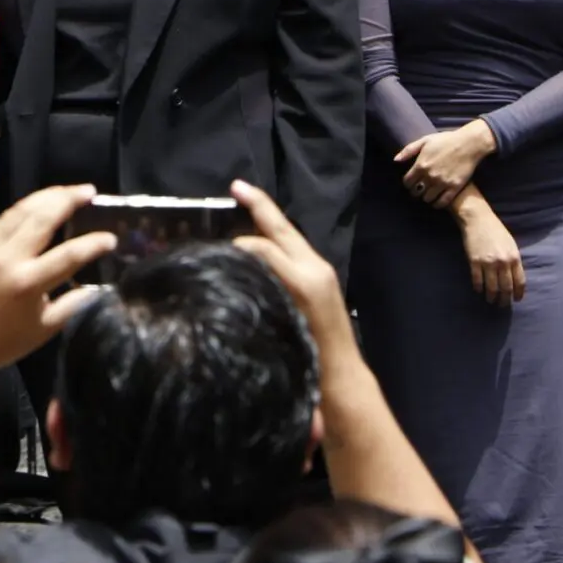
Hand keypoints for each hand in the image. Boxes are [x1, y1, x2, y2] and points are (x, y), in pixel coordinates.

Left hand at [0, 183, 113, 377]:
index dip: (94, 244)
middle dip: (69, 200)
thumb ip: (74, 305)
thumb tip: (98, 288)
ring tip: (70, 191)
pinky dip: (26, 205)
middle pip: (43, 218)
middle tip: (91, 191)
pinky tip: (40, 202)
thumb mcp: (45, 329)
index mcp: (29, 283)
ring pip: (22, 210)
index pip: (69, 255)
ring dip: (48, 196)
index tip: (112, 237)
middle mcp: (10, 258)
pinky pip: (7, 217)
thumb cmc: (4, 342)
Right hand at [231, 179, 352, 353]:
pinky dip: (276, 236)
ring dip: (267, 217)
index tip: (220, 248)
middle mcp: (314, 270)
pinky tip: (260, 235)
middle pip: (283, 229)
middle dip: (260, 205)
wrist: (341, 376)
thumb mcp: (282, 326)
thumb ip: (266, 287)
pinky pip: (294, 249)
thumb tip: (241, 259)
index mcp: (304, 282)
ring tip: (245, 200)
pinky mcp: (321, 278)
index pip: (266, 248)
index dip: (241, 244)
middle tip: (236, 186)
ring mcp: (320, 272)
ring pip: (289, 236)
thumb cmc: (310, 361)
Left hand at [396, 120, 495, 206]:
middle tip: (419, 190)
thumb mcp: (425, 141)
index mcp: (420, 165)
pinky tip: (437, 202)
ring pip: (428, 198)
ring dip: (426, 198)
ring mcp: (442, 182)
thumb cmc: (446, 140)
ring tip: (428, 195)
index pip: (407, 182)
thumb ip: (408, 150)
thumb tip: (395, 160)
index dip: (407, 184)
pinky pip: (443, 202)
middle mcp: (430, 176)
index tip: (411, 183)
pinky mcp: (455, 187)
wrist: (469, 144)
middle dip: (415, 191)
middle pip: (416, 191)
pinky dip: (438, 204)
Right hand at [452, 188, 523, 305]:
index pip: (519, 281)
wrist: (478, 219)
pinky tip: (478, 290)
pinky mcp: (474, 261)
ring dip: (491, 296)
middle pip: (506, 287)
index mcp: (514, 258)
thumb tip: (513, 275)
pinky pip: (477, 280)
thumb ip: (513, 259)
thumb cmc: (495, 230)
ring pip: (492, 286)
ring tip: (490, 300)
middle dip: (505, 299)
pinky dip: (478, 287)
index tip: (516, 300)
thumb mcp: (510, 244)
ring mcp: (488, 263)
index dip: (518, 293)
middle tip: (502, 305)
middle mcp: (503, 262)